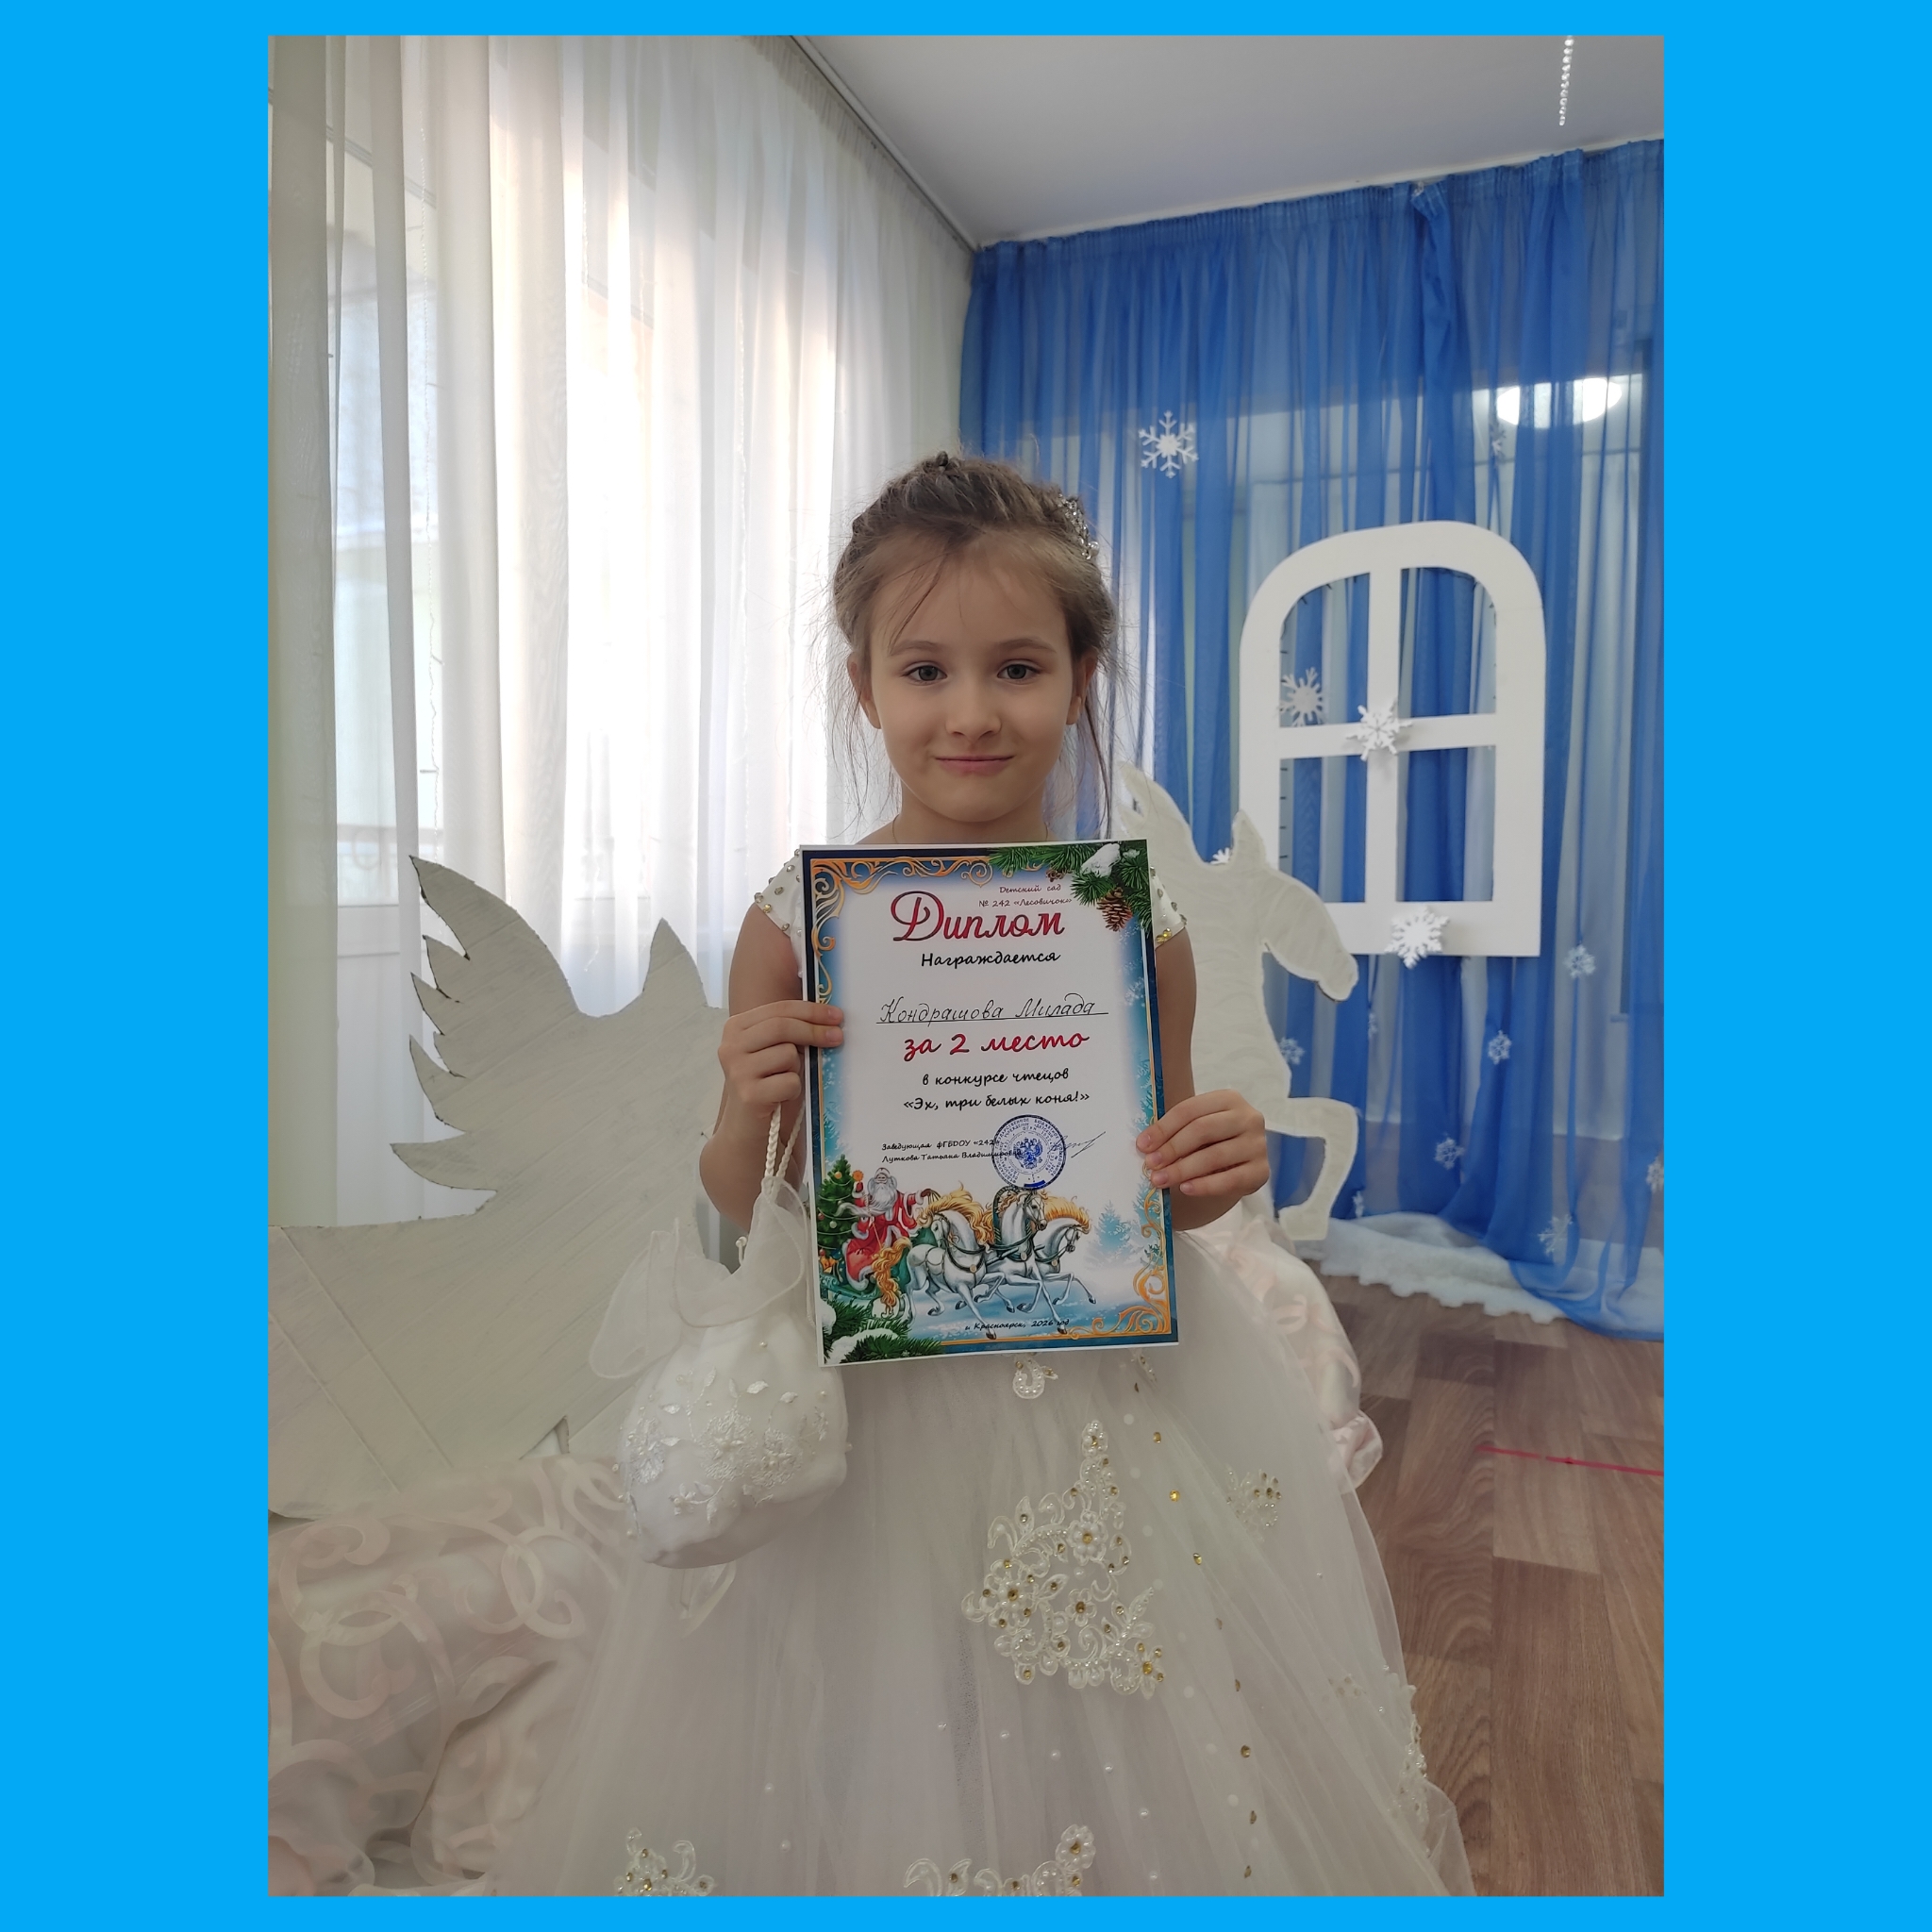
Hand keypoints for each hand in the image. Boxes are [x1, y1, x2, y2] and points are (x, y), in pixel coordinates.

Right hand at [718, 1001, 843, 1114]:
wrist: (745, 1125)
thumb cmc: (765, 1083)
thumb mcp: (772, 1049)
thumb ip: (790, 1031)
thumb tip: (830, 1019)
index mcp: (735, 1028)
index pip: (779, 1009)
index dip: (811, 1011)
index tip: (836, 1015)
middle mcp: (731, 1046)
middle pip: (782, 1026)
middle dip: (814, 1031)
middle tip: (837, 1037)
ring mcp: (738, 1071)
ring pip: (788, 1054)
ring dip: (797, 1068)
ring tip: (785, 1079)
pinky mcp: (749, 1094)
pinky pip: (790, 1082)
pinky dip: (794, 1089)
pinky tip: (781, 1096)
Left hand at [1137, 1090, 1268, 1199]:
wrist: (1242, 1163)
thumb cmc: (1214, 1140)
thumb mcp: (1198, 1127)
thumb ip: (1177, 1131)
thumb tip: (1146, 1145)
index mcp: (1229, 1099)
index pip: (1190, 1110)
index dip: (1164, 1127)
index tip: (1143, 1145)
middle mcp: (1248, 1117)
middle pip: (1202, 1130)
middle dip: (1172, 1148)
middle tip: (1150, 1164)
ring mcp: (1258, 1144)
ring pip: (1214, 1156)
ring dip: (1183, 1170)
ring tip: (1160, 1180)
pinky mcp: (1262, 1171)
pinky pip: (1230, 1180)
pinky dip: (1205, 1185)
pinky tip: (1186, 1189)